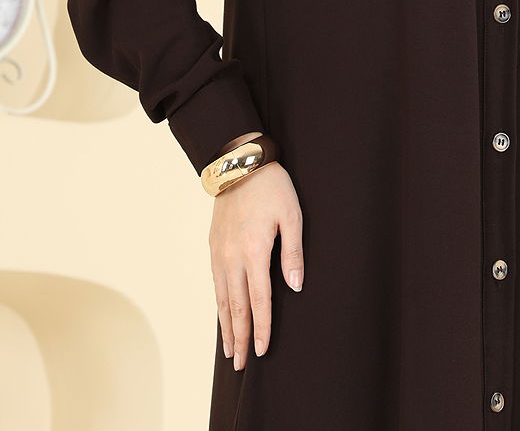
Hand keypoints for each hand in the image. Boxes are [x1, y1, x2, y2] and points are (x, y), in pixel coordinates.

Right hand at [208, 153, 303, 369]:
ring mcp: (219, 253)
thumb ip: (294, 252)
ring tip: (231, 350)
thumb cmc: (272, 187)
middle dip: (241, 337)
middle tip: (242, 365)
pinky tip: (221, 316)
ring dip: (226, 327)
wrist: (239, 163)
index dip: (262, 327)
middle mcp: (232, 257)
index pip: (259, 300)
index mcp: (254, 251)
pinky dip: (218, 305)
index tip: (263, 350)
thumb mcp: (292, 215)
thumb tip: (295, 286)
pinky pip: (216, 284)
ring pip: (222, 299)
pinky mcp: (213, 247)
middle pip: (236, 307)